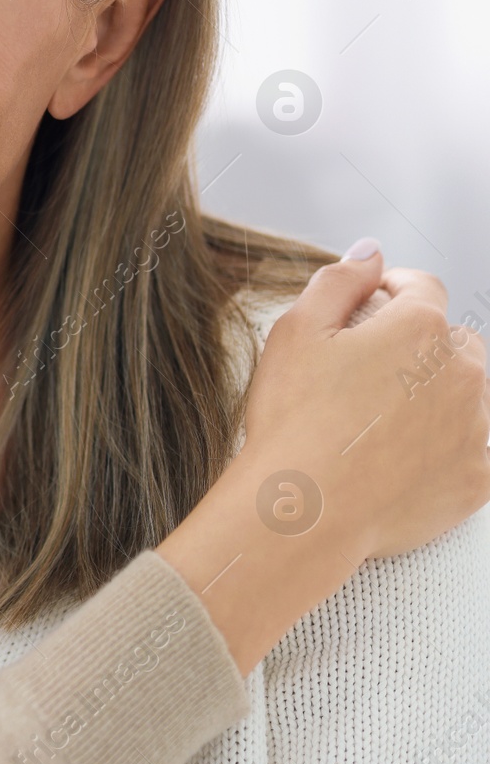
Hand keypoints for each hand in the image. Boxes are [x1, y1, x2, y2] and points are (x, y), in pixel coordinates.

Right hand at [158, 238, 489, 674]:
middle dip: (417, 348)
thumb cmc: (292, 420)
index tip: (364, 314)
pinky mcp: (477, 480)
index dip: (388, 295)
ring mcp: (476, 429)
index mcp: (420, 328)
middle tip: (362, 377)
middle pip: (453, 341)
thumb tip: (371, 252)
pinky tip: (396, 459)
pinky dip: (444, 449)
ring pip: (467, 395)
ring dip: (434, 398)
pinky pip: (472, 450)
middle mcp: (464, 373)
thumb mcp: (294, 332)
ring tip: (376, 423)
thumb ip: (339, 280)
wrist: (303, 511)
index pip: (421, 289)